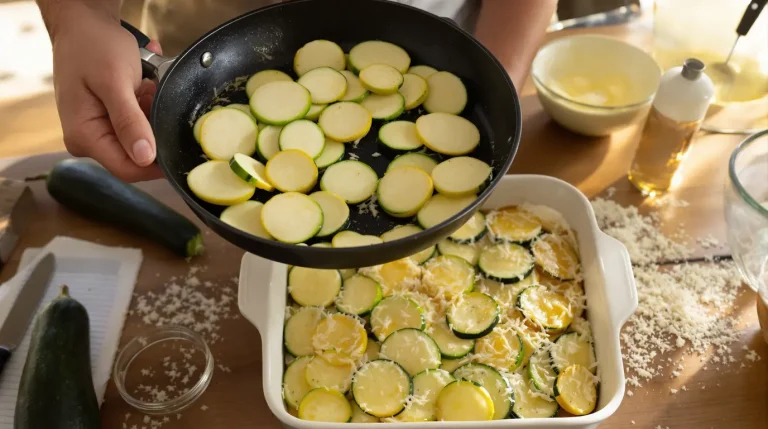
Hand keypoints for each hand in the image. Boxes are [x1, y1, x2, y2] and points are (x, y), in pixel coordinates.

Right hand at [50, 4, 162, 181]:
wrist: (82, 24)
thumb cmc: (93, 47)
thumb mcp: (114, 81)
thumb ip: (129, 121)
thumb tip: (145, 157)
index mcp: (84, 137)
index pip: (128, 169)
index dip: (157, 164)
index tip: (180, 145)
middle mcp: (88, 140)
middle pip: (136, 156)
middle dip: (154, 130)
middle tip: (153, 97)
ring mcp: (97, 131)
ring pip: (141, 139)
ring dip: (152, 116)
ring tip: (146, 87)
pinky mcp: (106, 122)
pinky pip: (137, 126)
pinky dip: (146, 108)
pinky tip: (143, 87)